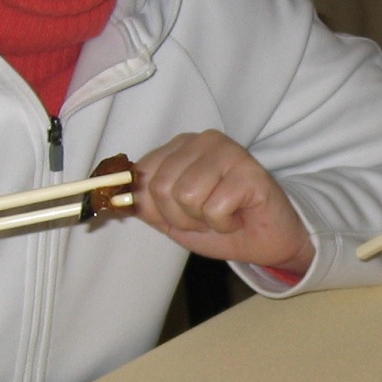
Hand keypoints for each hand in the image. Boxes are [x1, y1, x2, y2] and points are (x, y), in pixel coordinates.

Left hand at [130, 131, 314, 273]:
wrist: (267, 241)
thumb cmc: (222, 225)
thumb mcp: (171, 218)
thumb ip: (145, 203)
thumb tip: (114, 196)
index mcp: (179, 147)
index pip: (142, 175)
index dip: (157, 208)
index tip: (182, 214)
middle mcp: (202, 140)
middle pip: (161, 187)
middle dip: (181, 217)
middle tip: (207, 216)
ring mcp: (228, 151)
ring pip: (186, 196)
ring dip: (204, 220)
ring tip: (224, 215)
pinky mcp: (249, 170)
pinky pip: (215, 207)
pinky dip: (224, 223)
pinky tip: (239, 215)